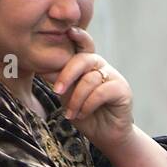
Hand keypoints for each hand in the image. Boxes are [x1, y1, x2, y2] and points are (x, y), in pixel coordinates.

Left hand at [41, 27, 133, 151]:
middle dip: (67, 74)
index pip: (82, 45)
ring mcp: (114, 77)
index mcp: (88, 64)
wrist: (104, 136)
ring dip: (76, 99)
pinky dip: (88, 104)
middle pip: (83, 59)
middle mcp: (102, 67)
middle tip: (57, 90)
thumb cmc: (85, 115)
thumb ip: (60, 81)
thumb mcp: (67, 96)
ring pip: (90, 79)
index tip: (68, 30)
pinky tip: (83, 114)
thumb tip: (43, 67)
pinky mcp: (123, 90)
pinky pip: (101, 92)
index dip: (78, 36)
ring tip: (71, 113)